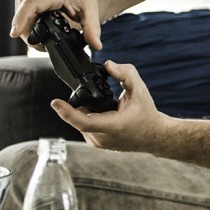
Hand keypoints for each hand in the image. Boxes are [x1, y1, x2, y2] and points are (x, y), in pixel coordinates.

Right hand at [12, 0, 102, 50]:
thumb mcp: (90, 8)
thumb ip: (92, 28)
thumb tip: (96, 46)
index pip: (30, 5)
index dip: (21, 19)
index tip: (14, 33)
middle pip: (23, 18)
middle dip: (31, 37)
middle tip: (46, 47)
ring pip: (20, 19)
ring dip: (29, 32)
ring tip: (45, 38)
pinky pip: (20, 16)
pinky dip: (27, 26)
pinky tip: (39, 30)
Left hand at [50, 61, 165, 151]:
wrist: (154, 135)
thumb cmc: (147, 114)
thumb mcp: (140, 90)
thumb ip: (125, 74)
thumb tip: (108, 64)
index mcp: (113, 126)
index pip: (83, 121)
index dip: (66, 111)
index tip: (55, 102)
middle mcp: (102, 138)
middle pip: (79, 117)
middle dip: (83, 103)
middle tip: (101, 97)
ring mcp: (98, 143)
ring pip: (80, 122)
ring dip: (86, 111)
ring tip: (107, 107)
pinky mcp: (96, 144)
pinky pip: (84, 127)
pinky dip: (90, 117)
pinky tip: (104, 113)